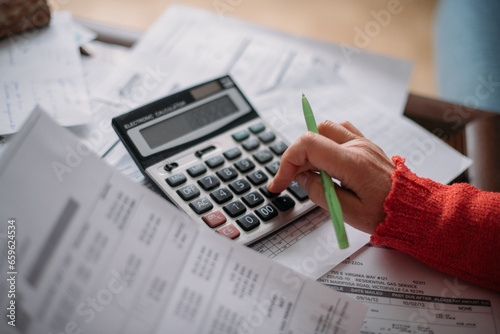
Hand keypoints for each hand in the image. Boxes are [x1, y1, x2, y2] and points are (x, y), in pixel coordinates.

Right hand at [267, 120, 395, 233]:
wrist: (414, 210)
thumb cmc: (386, 214)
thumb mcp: (348, 213)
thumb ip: (320, 192)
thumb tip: (302, 177)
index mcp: (353, 162)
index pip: (308, 145)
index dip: (288, 161)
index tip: (281, 182)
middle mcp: (358, 147)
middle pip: (314, 134)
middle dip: (296, 157)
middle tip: (294, 181)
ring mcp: (363, 143)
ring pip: (326, 128)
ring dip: (311, 147)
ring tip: (310, 171)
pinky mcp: (366, 146)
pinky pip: (340, 131)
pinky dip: (326, 142)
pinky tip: (325, 160)